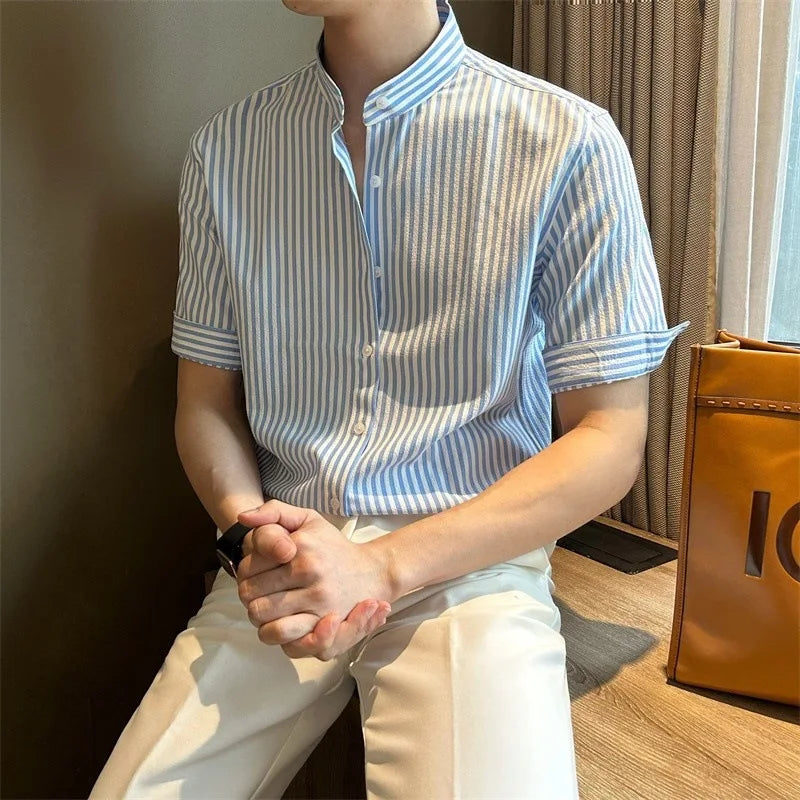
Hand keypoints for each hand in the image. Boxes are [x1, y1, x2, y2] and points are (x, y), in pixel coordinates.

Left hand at [235, 499, 392, 659]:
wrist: (373, 572)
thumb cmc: (332, 546)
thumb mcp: (307, 519)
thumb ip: (274, 512)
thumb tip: (243, 518)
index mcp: (301, 547)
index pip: (247, 569)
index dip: (245, 573)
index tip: (258, 572)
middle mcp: (310, 572)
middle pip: (250, 595)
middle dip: (250, 595)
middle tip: (262, 591)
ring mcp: (318, 601)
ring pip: (262, 618)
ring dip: (259, 616)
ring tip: (269, 607)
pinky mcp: (324, 625)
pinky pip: (283, 638)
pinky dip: (275, 633)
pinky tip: (280, 622)